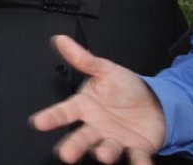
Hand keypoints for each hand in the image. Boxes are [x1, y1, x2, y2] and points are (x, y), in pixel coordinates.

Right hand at [30, 35, 165, 163]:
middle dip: (73, 145)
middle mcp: (96, 126)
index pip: (64, 112)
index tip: (38, 122)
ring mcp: (114, 139)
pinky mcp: (136, 149)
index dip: (50, 118)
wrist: (154, 103)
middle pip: (81, 137)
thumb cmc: (126, 88)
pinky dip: (139, 163)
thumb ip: (82, 58)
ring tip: (103, 154)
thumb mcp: (105, 69)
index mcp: (85, 107)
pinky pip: (137, 158)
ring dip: (104, 152)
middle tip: (64, 153)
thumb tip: (61, 40)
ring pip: (106, 148)